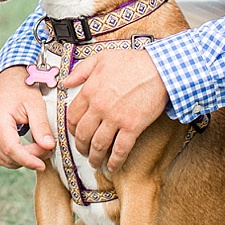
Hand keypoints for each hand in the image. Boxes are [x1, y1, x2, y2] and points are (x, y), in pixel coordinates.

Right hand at [0, 65, 54, 169]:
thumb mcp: (36, 104)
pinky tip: (27, 149)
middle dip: (29, 158)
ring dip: (21, 160)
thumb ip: (41, 126)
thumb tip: (48, 147)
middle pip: (8, 157)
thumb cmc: (22, 89)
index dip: (28, 160)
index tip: (43, 164)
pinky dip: (13, 157)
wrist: (7, 79)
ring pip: (2, 160)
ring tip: (38, 149)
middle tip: (47, 150)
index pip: (11, 149)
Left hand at [61, 47, 169, 171]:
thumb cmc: (132, 61)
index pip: (72, 116)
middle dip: (81, 146)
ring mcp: (115, 118)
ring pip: (98, 145)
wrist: (159, 68)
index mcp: (90, 91)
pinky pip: (120, 149)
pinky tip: (112, 167)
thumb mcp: (101, 57)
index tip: (74, 134)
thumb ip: (81, 70)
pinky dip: (115, 161)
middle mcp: (99, 107)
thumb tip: (65, 82)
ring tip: (95, 162)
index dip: (71, 129)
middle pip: (83, 134)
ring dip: (94, 157)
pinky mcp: (132, 126)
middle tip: (83, 151)